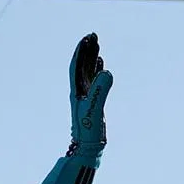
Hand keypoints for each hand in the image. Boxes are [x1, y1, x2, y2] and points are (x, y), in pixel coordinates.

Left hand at [67, 33, 112, 161]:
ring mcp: (86, 98)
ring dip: (92, 59)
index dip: (81, 52)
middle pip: (82, 67)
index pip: (76, 67)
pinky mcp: (93, 103)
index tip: (87, 39)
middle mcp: (80, 93)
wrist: (88, 148)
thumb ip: (100, 91)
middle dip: (87, 51)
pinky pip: (94, 83)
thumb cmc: (88, 131)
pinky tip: (101, 65)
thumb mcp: (94, 109)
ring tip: (97, 45)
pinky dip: (97, 72)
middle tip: (93, 36)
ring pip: (88, 73)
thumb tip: (106, 72)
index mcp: (76, 92)